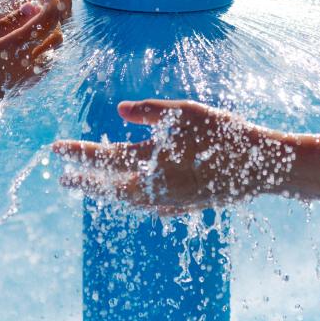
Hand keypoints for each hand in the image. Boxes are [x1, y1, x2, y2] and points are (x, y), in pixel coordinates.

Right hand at [0, 0, 63, 117]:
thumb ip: (7, 16)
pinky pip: (49, 57)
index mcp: (15, 48)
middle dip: (56, 11)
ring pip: (56, 46)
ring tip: (39, 8)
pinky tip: (34, 28)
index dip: (53, 1)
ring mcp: (32, 75)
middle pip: (58, 31)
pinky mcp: (31, 81)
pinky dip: (47, 39)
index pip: (48, 20)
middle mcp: (29, 63)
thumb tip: (32, 2)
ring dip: (52, 25)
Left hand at [52, 99, 294, 212]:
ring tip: (94, 188)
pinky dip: (134, 202)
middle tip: (64, 180)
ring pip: (129, 201)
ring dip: (108, 194)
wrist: (263, 166)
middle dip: (86, 182)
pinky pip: (150, 208)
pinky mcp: (186, 207)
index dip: (79, 152)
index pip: (106, 157)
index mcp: (155, 161)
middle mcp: (158, 186)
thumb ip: (152, 112)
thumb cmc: (225, 133)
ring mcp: (172, 201)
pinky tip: (133, 198)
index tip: (56, 148)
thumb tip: (119, 112)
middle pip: (111, 187)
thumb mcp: (188, 113)